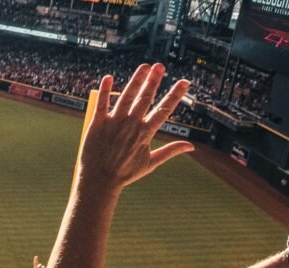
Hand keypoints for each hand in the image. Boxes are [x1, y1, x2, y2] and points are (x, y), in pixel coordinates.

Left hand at [78, 64, 192, 188]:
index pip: (164, 110)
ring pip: (126, 96)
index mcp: (145, 133)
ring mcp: (113, 123)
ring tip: (144, 67)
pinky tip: (108, 77)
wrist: (99, 180)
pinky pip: (101, 103)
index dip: (175, 95)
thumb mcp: (150, 163)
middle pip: (145, 98)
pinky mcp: (97, 124)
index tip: (184, 81)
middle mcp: (131, 125)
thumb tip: (191, 146)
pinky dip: (105, 90)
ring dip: (135, 80)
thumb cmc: (125, 173)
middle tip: (160, 66)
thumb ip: (170, 151)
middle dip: (154, 81)